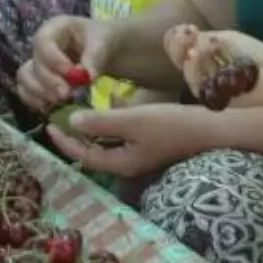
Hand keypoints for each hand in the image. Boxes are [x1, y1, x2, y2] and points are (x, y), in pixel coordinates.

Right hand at [16, 16, 114, 113]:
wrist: (104, 50)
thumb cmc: (102, 40)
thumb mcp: (102, 42)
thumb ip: (94, 57)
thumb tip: (87, 77)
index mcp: (54, 28)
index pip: (43, 42)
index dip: (53, 60)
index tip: (71, 75)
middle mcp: (40, 46)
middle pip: (34, 64)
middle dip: (49, 82)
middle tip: (67, 95)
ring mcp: (36, 63)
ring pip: (25, 78)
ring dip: (40, 93)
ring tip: (61, 102)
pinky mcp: (37, 81)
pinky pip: (26, 91)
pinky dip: (35, 101)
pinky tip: (51, 108)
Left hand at [46, 102, 210, 176]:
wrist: (213, 128)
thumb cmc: (172, 125)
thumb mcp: (133, 120)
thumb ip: (101, 122)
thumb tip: (72, 122)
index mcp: (121, 163)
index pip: (84, 156)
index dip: (65, 141)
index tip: (49, 124)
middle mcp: (129, 161)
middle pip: (95, 150)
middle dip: (78, 134)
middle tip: (62, 114)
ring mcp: (141, 152)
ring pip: (109, 140)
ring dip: (96, 125)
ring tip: (82, 106)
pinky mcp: (151, 141)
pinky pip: (125, 132)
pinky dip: (115, 119)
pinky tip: (115, 99)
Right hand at [163, 24, 262, 108]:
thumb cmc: (254, 55)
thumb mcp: (226, 39)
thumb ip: (202, 38)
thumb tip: (182, 35)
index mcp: (206, 52)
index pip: (180, 45)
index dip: (178, 36)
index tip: (188, 27)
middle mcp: (202, 68)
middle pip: (176, 57)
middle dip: (178, 43)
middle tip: (188, 33)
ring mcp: (204, 83)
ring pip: (183, 69)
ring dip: (189, 54)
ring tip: (198, 48)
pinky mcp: (208, 98)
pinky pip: (193, 83)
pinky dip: (195, 68)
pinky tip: (200, 55)